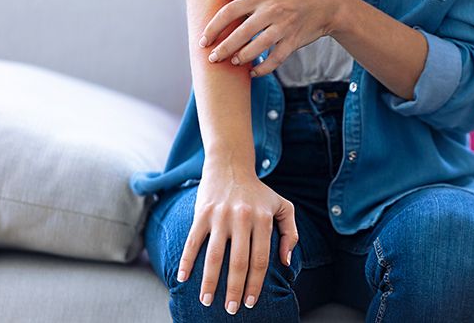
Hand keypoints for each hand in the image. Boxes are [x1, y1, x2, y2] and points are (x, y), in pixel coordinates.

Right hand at [177, 162, 298, 314]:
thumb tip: (285, 261)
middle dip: (234, 289)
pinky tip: (183, 278)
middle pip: (238, 262)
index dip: (255, 284)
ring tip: (206, 301)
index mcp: (263, 219)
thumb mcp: (283, 206)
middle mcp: (242, 218)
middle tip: (230, 309)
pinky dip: (187, 261)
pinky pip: (193, 241)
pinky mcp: (202, 213)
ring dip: (209, 282)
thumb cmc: (259, 192)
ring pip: (215, 255)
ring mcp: (220, 216)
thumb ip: (290, 233)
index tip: (250, 302)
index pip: (260, 259)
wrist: (231, 165)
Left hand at [198, 0, 343, 76]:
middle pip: (241, 32)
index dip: (214, 27)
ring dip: (242, 58)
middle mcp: (271, 11)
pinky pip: (276, 59)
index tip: (203, 40)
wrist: (323, 4)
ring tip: (233, 62)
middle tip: (212, 58)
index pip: (230, 11)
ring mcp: (283, 27)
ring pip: (258, 47)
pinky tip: (253, 72)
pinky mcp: (293, 41)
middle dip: (224, 48)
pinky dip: (263, 68)